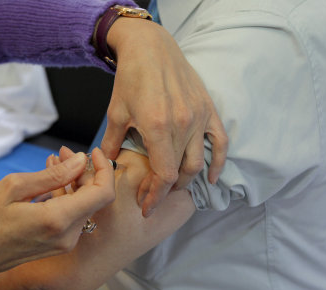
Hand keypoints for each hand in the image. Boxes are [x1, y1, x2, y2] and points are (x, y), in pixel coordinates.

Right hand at [0, 149, 114, 274]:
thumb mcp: (14, 187)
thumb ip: (54, 174)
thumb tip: (81, 160)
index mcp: (58, 220)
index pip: (103, 193)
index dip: (104, 168)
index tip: (92, 153)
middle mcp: (68, 235)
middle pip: (94, 197)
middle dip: (84, 171)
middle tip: (63, 153)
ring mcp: (65, 243)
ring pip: (84, 205)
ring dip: (74, 182)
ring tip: (53, 162)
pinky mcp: (59, 244)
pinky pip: (73, 215)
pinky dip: (66, 195)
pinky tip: (49, 181)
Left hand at [101, 18, 227, 216]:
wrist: (151, 47)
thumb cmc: (130, 78)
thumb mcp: (116, 112)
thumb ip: (111, 143)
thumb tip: (105, 166)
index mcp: (158, 127)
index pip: (164, 175)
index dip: (155, 196)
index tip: (146, 206)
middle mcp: (183, 125)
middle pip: (180, 172)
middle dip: (165, 191)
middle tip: (153, 196)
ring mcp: (199, 117)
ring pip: (198, 162)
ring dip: (186, 180)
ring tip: (173, 187)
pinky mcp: (208, 110)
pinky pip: (220, 143)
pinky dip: (218, 163)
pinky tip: (211, 177)